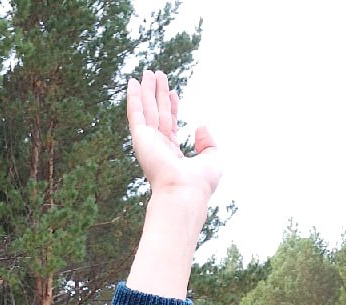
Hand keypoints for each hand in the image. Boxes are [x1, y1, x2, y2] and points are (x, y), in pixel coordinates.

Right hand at [123, 71, 220, 298]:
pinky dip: (133, 97)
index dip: (172, 107)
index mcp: (173, 155)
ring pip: (147, 110)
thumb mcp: (214, 159)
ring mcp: (148, 142)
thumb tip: (201, 127)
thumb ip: (209, 143)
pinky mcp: (140, 138)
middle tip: (156, 74)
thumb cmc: (200, 183)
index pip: (171, 126)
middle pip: (158, 114)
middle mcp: (158, 148)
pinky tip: (132, 83)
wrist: (184, 193)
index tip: (172, 92)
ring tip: (147, 71)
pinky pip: (136, 113)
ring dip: (146, 91)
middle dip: (157, 94)